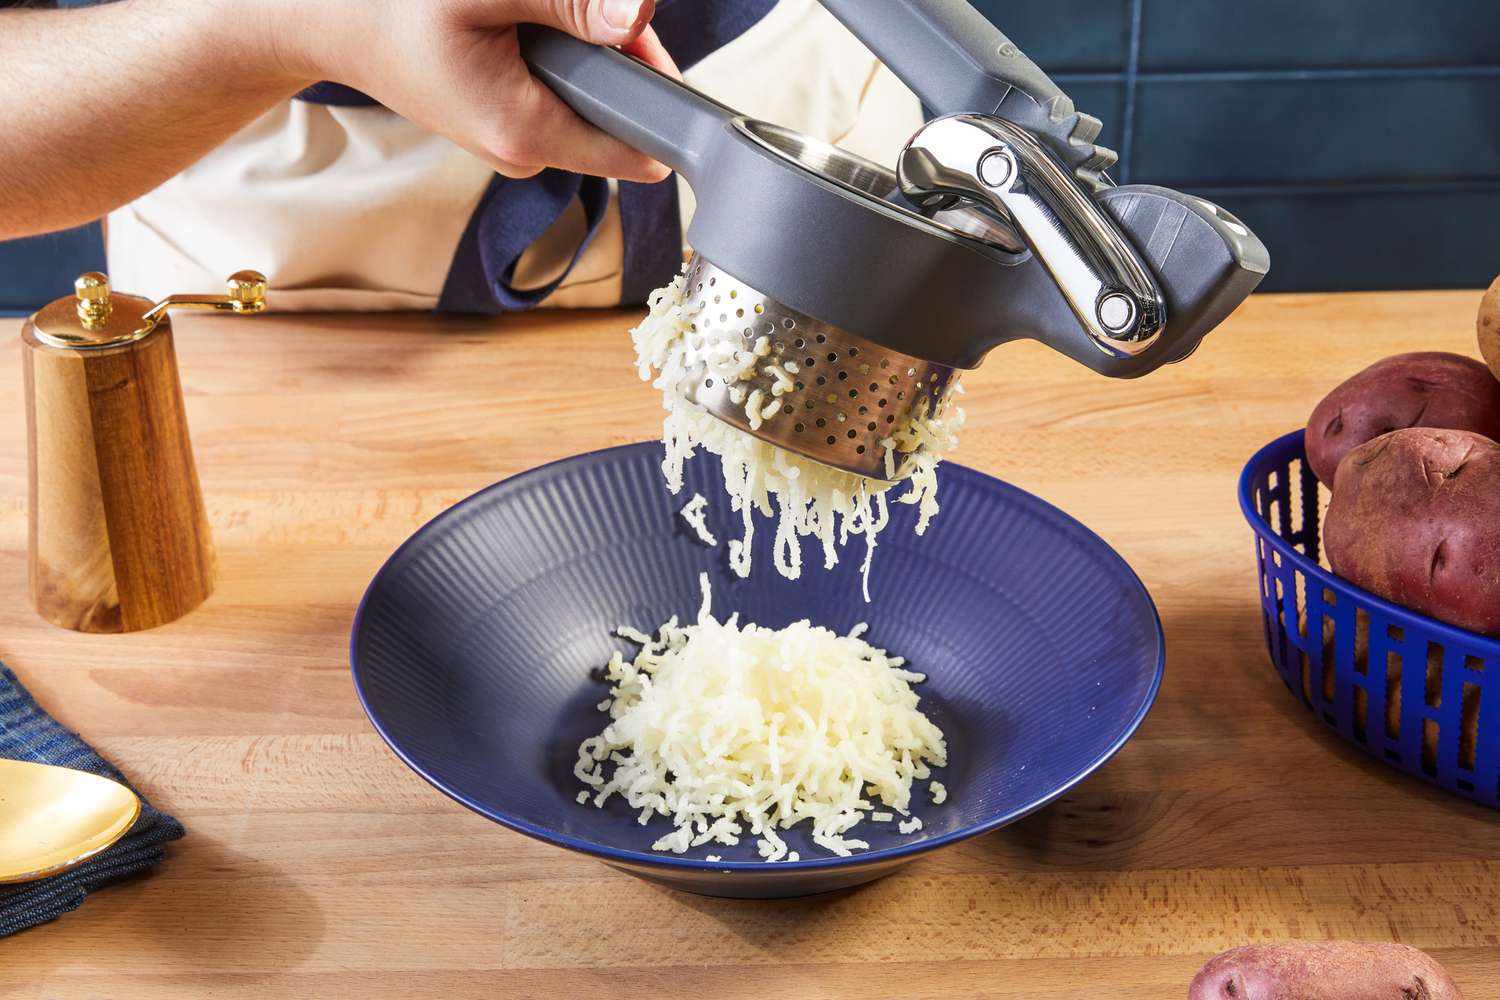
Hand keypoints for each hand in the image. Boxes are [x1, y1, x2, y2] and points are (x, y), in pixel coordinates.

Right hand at [281, 0, 679, 180]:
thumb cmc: (393, 8)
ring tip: (533, 17)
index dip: (662, 97)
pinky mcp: (510, 124)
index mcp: (523, 132)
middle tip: (576, 8)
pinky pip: (566, 93)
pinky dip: (563, 57)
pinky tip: (525, 29)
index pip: (637, 146)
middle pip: (620, 114)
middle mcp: (525, 152)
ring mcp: (517, 143)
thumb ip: (568, 2)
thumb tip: (638, 14)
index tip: (652, 49)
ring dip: (589, 51)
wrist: (330, 24)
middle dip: (620, 55)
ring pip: (594, 100)